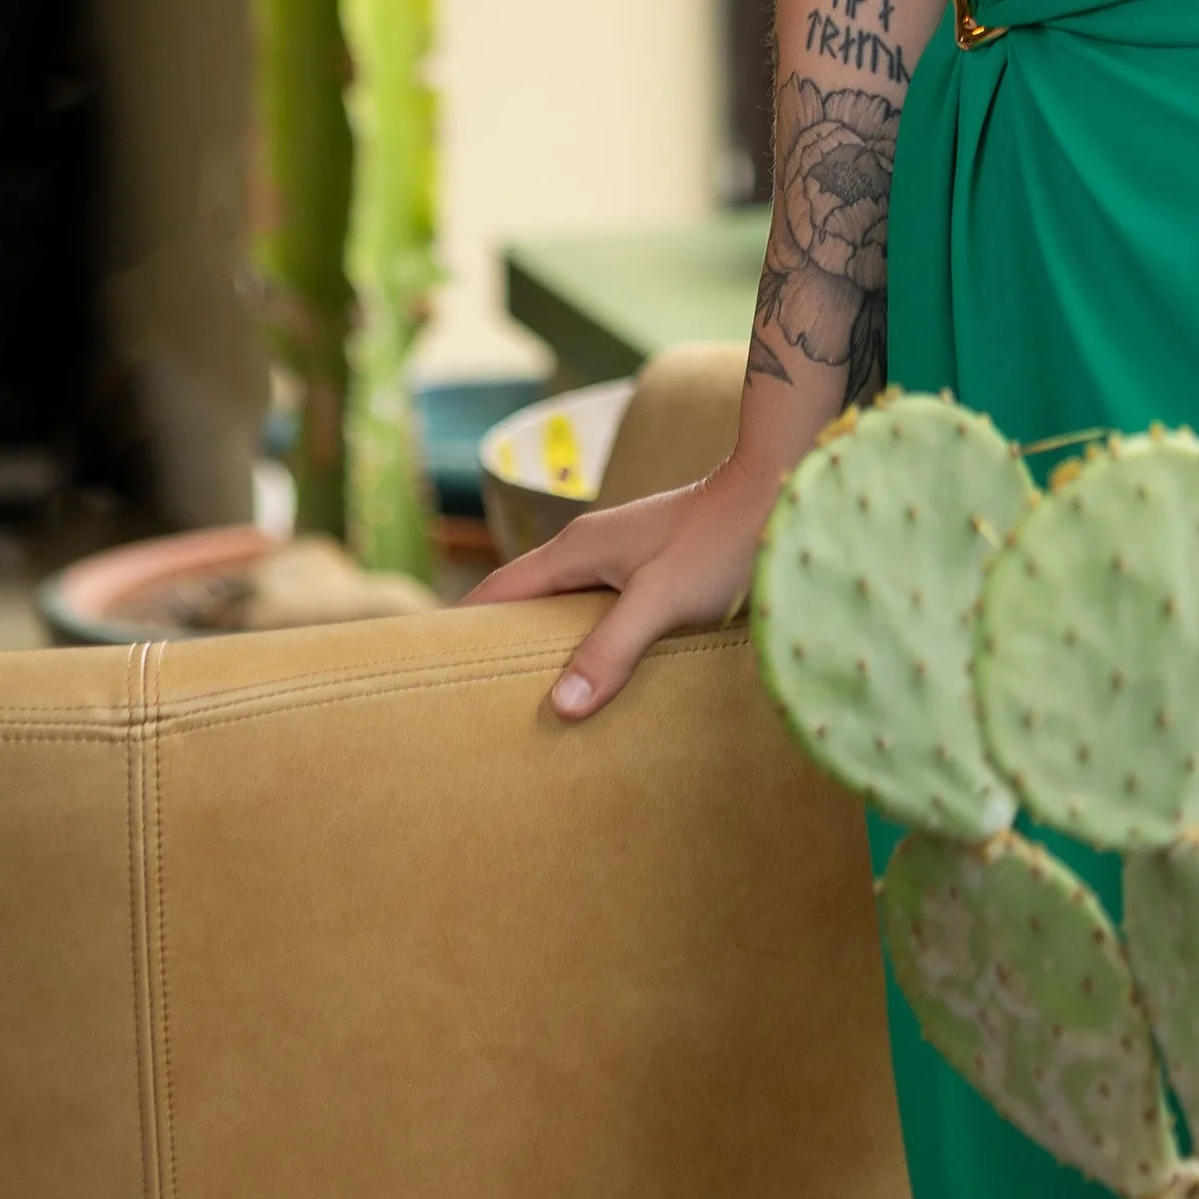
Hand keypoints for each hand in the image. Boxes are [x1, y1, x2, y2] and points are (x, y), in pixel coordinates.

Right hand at [461, 453, 787, 720]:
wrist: (775, 490)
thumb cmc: (720, 541)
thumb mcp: (662, 600)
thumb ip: (611, 649)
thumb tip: (560, 707)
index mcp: (574, 551)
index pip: (496, 593)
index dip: (459, 629)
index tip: (424, 671)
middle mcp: (586, 549)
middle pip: (521, 600)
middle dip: (493, 643)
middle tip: (469, 702)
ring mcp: (617, 556)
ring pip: (559, 605)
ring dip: (540, 644)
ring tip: (525, 700)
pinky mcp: (645, 567)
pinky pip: (593, 607)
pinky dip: (579, 639)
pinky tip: (593, 675)